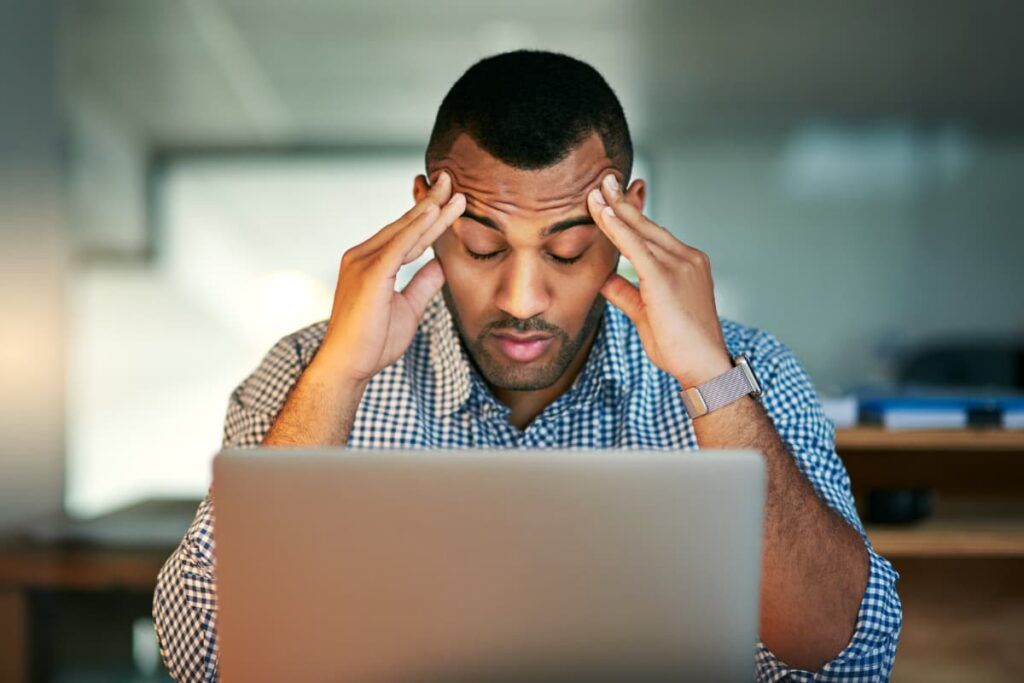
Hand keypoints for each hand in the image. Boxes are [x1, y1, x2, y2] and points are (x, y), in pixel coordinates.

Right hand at [316, 171, 465, 383]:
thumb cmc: (373, 342)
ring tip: (452, 190)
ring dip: (430, 210)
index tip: (449, 199)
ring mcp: (363, 262)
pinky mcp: (369, 273)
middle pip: (405, 225)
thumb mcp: (408, 308)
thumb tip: (440, 264)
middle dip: (431, 203)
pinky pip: (398, 246)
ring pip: (404, 231)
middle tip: (451, 180)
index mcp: (371, 263)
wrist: (348, 365)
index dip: (429, 217)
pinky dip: (416, 228)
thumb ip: (422, 284)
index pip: (407, 235)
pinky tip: (433, 213)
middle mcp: (362, 256)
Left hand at [587, 174, 731, 387]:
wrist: (703, 366)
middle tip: (604, 179)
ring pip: (640, 231)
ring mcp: (679, 265)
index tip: (614, 197)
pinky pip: (635, 247)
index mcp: (686, 264)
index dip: (632, 215)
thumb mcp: (645, 313)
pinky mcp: (665, 278)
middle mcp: (686, 258)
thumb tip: (604, 279)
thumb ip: (625, 293)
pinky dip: (618, 229)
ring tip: (597, 189)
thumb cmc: (679, 346)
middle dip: (623, 201)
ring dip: (616, 209)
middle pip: (647, 224)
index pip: (653, 234)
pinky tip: (603, 214)